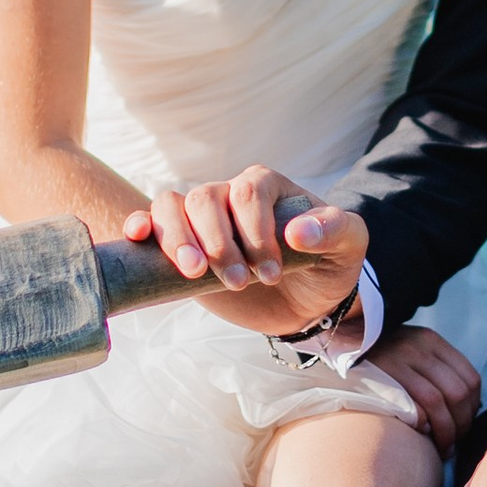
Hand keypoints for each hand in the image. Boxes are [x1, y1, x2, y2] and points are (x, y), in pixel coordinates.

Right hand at [135, 163, 369, 336]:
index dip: (255, 232)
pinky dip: (139, 225)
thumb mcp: (349, 246)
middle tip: (238, 282)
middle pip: (204, 198)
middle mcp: (229, 194)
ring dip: (177, 238)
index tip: (271, 273)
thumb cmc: (326, 265)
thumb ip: (334, 229)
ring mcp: (202, 219)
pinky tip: (138, 238)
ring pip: (171, 205)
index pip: (248, 192)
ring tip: (194, 272)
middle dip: (217, 242)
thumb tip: (300, 231)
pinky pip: (151, 221)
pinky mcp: (183, 244)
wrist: (306, 301)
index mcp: (267, 185)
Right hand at [366, 324, 480, 451]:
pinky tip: (420, 434)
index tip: (464, 426)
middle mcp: (420, 347)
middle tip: (452, 443)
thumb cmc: (376, 357)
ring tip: (441, 447)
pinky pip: (415, 406)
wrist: (336, 343)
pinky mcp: (383, 375)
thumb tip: (469, 405)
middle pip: (459, 393)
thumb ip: (436, 370)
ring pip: (439, 402)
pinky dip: (423, 425)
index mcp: (431, 341)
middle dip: (462, 425)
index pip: (471, 379)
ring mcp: (400, 359)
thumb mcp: (410, 350)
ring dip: (445, 432)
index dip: (473, 409)